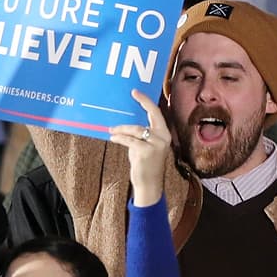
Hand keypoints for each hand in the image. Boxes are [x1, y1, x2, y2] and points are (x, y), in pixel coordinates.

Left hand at [108, 90, 170, 206]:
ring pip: (136, 129)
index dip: (147, 101)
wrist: (149, 184)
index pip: (157, 114)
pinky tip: (113, 137)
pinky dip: (120, 138)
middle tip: (132, 94)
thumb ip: (141, 134)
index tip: (136, 92)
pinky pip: (130, 140)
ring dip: (122, 129)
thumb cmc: (145, 164)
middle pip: (152, 114)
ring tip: (112, 130)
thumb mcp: (145, 146)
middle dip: (143, 102)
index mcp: (164, 134)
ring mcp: (157, 144)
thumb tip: (127, 123)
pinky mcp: (147, 152)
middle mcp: (163, 137)